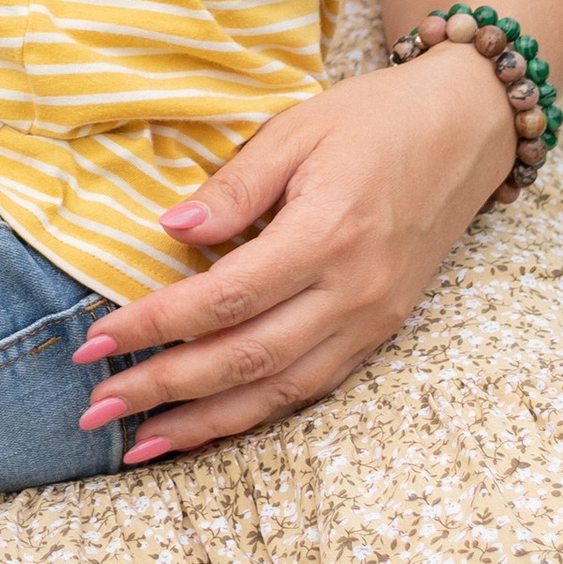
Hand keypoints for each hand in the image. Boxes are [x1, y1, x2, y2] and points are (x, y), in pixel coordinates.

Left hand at [70, 43, 516, 458]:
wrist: (467, 129)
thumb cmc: (374, 120)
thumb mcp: (296, 130)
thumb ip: (233, 189)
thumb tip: (170, 230)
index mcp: (325, 235)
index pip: (223, 299)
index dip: (155, 326)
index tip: (95, 343)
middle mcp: (352, 292)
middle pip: (246, 359)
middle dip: (166, 391)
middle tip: (98, 410)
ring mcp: (373, 320)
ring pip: (279, 392)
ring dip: (206, 423)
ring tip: (141, 443)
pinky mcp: (382, 333)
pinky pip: (312, 388)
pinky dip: (256, 414)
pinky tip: (209, 426)